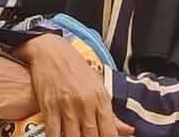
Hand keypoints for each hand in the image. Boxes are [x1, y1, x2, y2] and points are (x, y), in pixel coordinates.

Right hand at [11, 33, 131, 136]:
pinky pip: (53, 133)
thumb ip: (111, 112)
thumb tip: (129, 130)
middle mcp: (85, 103)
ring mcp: (67, 105)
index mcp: (101, 99)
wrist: (51, 51)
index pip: (110, 132)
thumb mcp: (98, 86)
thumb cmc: (76, 68)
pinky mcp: (49, 106)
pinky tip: (58, 136)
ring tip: (75, 135)